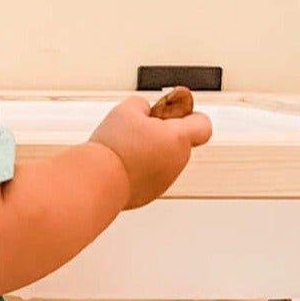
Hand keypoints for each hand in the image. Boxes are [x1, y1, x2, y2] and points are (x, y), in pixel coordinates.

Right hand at [88, 94, 212, 209]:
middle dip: (161, 133)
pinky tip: (119, 164)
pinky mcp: (148, 195)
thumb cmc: (114, 148)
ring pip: (162, 160)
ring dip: (148, 151)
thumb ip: (142, 105)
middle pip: (179, 142)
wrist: (96, 182)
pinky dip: (137, 169)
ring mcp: (163, 182)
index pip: (203, 125)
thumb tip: (144, 112)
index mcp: (178, 139)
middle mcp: (176, 162)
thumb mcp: (125, 110)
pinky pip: (148, 176)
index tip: (171, 113)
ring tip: (123, 148)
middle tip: (137, 129)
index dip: (191, 116)